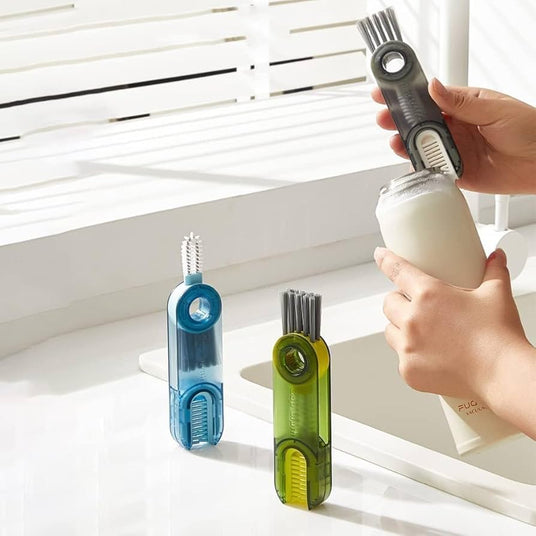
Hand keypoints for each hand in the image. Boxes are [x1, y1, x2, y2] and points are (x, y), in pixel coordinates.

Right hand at [372, 79, 535, 194]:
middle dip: (398, 121)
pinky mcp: (456, 172)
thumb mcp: (494, 109)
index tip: (386, 94)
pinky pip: (432, 171)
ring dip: (407, 145)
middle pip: (419, 124)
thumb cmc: (529, 129)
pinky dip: (422, 169)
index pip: (428, 99)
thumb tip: (435, 87)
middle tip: (385, 120)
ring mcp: (454, 150)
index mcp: (463, 106)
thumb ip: (461, 102)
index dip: (406, 97)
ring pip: (421, 148)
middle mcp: (455, 128)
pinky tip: (416, 164)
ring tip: (399, 143)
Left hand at [373, 247, 528, 402]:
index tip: (380, 255)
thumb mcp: (497, 295)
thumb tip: (497, 257)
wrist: (502, 374)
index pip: (398, 270)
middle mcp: (412, 319)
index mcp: (428, 295)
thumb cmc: (498, 336)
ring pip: (390, 330)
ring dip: (400, 328)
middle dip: (400, 301)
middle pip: (390, 302)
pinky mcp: (408, 370)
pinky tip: (429, 355)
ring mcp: (407, 346)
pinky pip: (400, 357)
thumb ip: (494, 271)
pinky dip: (410, 355)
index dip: (386, 260)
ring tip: (423, 332)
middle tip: (418, 307)